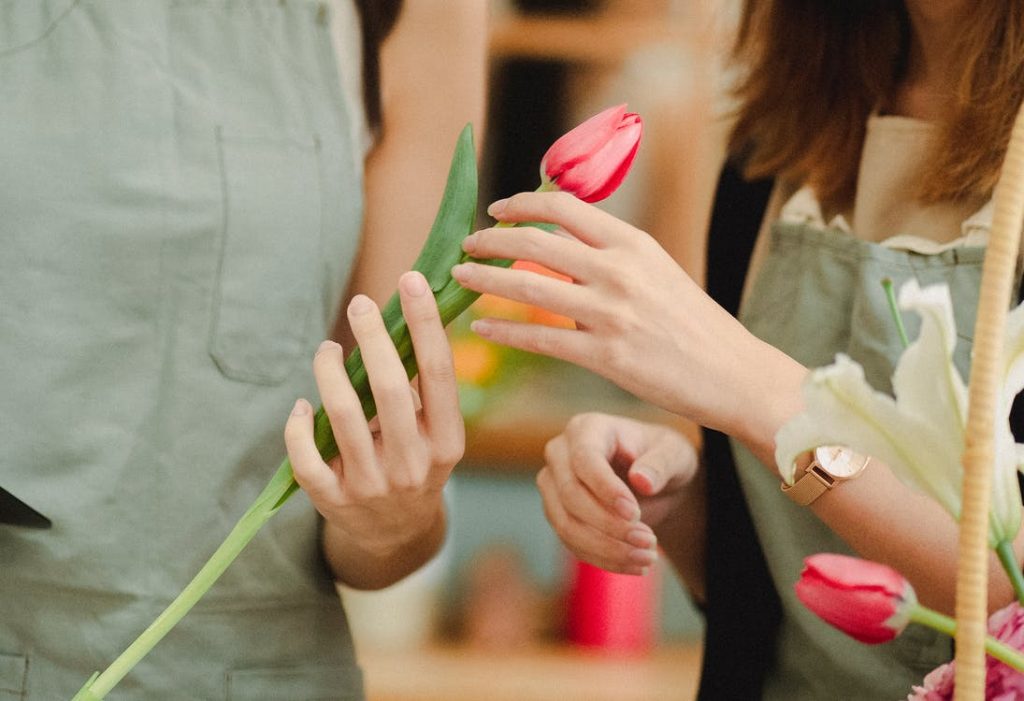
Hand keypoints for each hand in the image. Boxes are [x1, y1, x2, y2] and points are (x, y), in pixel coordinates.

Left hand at [284, 271, 464, 559]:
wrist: (397, 533)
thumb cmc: (415, 462)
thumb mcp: (434, 434)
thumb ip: (419, 388)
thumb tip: (396, 321)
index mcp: (446, 442)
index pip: (437, 372)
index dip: (424, 322)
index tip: (412, 281)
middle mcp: (413, 464)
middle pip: (389, 387)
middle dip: (373, 336)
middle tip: (361, 304)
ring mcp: (372, 485)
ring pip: (342, 414)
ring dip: (330, 371)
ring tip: (328, 349)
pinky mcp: (334, 501)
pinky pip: (306, 456)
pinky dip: (298, 426)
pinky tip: (301, 407)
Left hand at [450, 191, 760, 431]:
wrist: (733, 373)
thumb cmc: (693, 324)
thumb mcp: (657, 272)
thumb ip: (610, 259)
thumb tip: (559, 253)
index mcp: (633, 243)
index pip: (563, 206)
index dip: (521, 203)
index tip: (496, 209)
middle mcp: (620, 270)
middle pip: (535, 241)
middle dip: (490, 240)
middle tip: (465, 245)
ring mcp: (611, 314)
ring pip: (528, 286)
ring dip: (485, 279)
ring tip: (459, 278)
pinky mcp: (606, 357)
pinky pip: (540, 339)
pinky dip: (504, 330)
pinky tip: (482, 327)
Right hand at [537, 412, 697, 575]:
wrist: (655, 482)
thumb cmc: (663, 457)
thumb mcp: (675, 454)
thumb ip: (661, 463)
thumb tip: (641, 481)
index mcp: (586, 428)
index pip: (584, 459)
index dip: (606, 489)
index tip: (635, 514)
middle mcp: (560, 454)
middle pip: (570, 495)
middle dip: (609, 525)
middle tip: (648, 541)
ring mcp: (553, 486)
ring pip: (566, 524)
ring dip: (606, 548)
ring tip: (646, 557)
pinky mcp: (557, 515)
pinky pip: (571, 543)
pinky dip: (603, 559)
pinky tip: (634, 565)